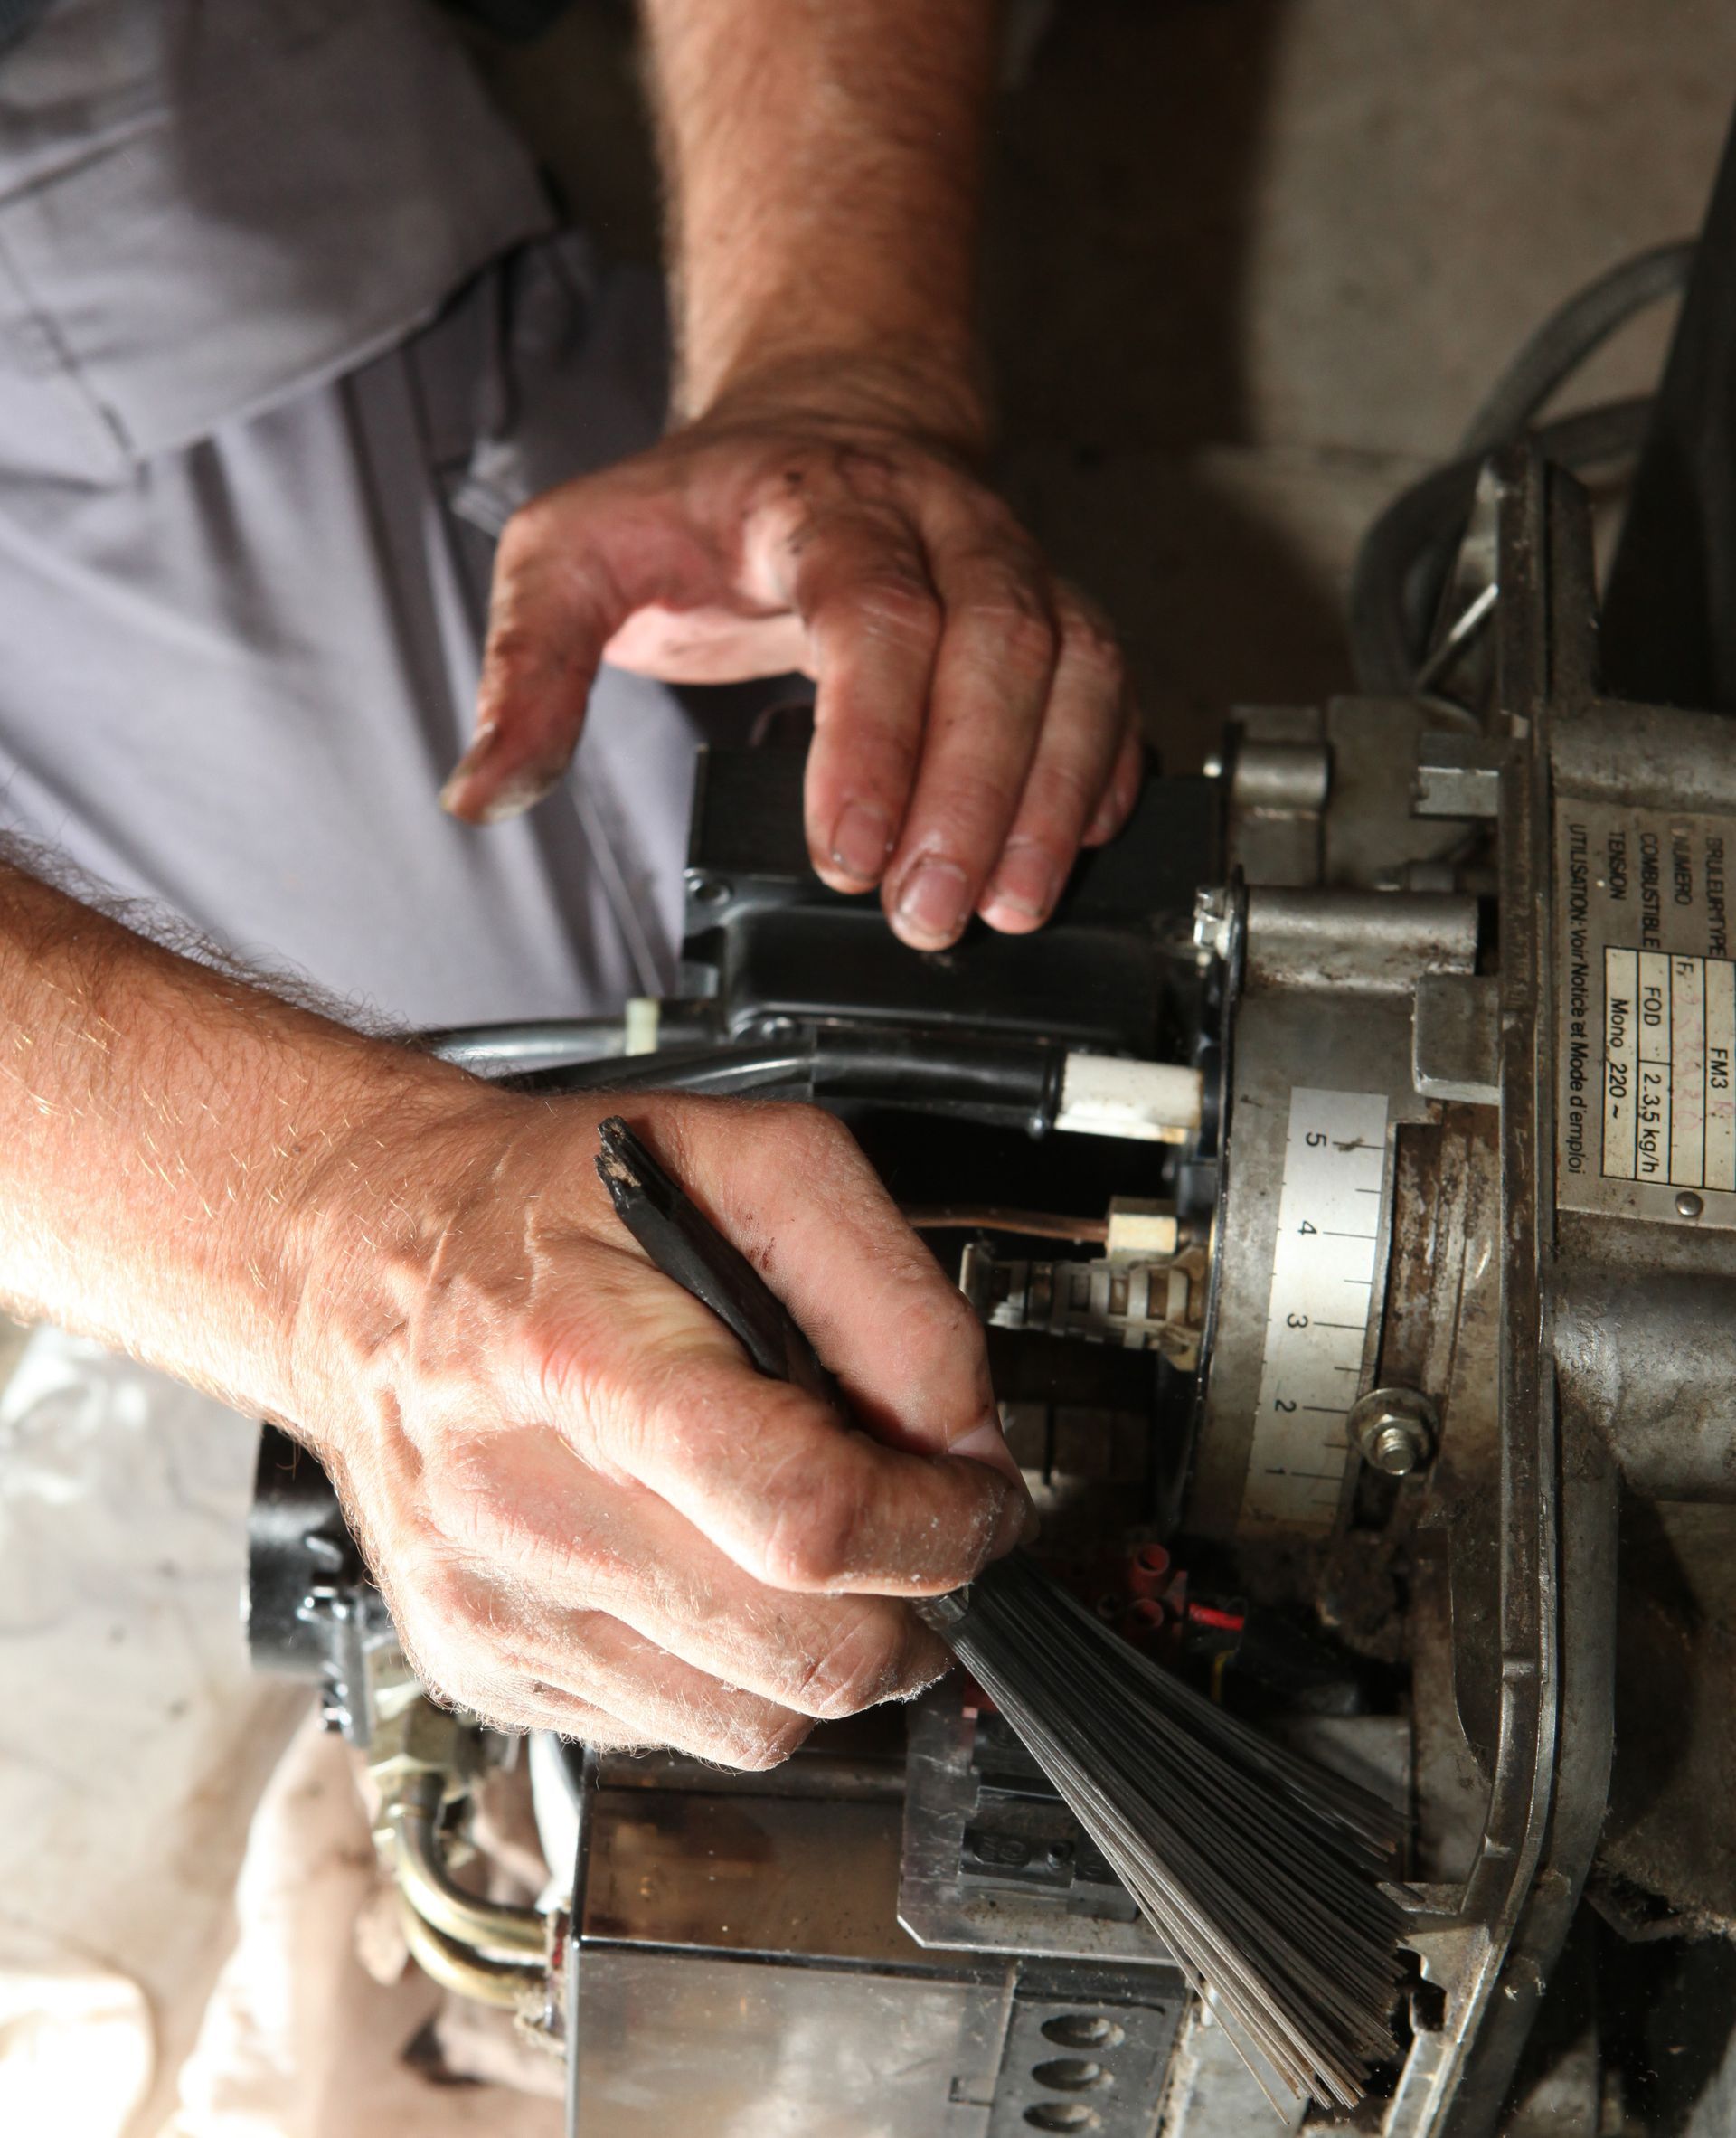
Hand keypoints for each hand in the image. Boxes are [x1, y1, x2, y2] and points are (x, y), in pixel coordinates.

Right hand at [288, 1084, 1026, 1765]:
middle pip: (801, 1653)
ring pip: (756, 1723)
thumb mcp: (749, 1162)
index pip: (807, 1515)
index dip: (938, 1527)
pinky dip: (739, 1672)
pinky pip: (676, 1733)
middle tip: (922, 1532)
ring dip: (836, 1652)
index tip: (977, 1502)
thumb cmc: (547, 1206)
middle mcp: (523, 1504)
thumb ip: (888, 1293)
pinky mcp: (483, 1668)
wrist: (360, 1266)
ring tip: (823, 1550)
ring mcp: (495, 1606)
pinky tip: (717, 1570)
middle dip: (915, 1605)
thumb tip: (967, 1442)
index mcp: (585, 1359)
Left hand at [440, 360, 1140, 950]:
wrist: (815, 431)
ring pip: (1072, 664)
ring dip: (1049, 796)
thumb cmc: (697, 509)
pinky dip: (1101, 771)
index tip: (847, 853)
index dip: (874, 737)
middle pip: (997, 642)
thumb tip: (481, 791)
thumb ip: (526, 669)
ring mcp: (1011, 563)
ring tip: (1011, 909)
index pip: (872, 609)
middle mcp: (938, 522)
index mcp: (817, 501)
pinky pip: (1108, 688)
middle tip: (928, 916)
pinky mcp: (1053, 614)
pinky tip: (1078, 849)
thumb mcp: (570, 557)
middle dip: (973, 793)